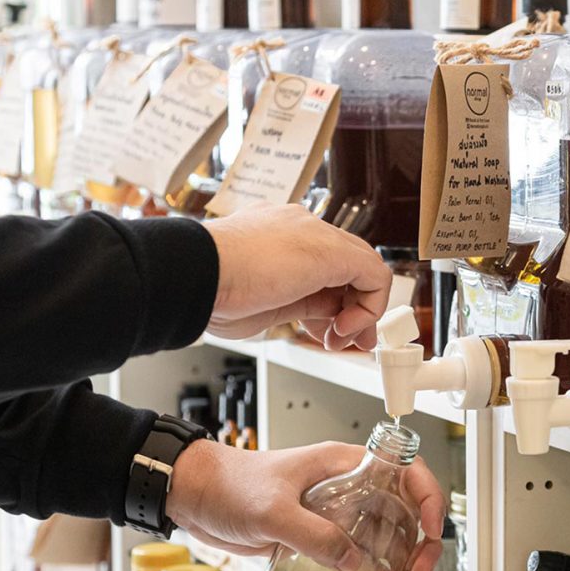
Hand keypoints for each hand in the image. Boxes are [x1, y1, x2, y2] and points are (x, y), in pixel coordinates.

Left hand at [167, 440, 446, 570]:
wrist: (195, 496)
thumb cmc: (229, 483)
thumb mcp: (273, 509)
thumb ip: (315, 535)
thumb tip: (355, 562)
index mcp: (343, 464)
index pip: (404, 470)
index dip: (427, 497)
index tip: (431, 529)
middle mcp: (347, 487)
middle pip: (403, 511)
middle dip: (420, 544)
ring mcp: (335, 514)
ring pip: (385, 538)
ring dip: (404, 567)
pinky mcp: (319, 538)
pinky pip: (358, 557)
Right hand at [205, 206, 391, 350]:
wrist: (195, 272)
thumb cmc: (211, 289)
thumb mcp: (264, 302)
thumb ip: (298, 304)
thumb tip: (320, 318)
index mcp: (277, 237)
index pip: (322, 269)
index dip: (332, 305)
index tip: (328, 333)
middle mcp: (299, 229)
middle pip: (347, 268)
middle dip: (354, 311)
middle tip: (347, 341)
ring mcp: (315, 235)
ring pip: (363, 269)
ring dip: (361, 313)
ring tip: (341, 340)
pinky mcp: (331, 250)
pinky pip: (374, 274)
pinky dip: (369, 308)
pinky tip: (344, 328)